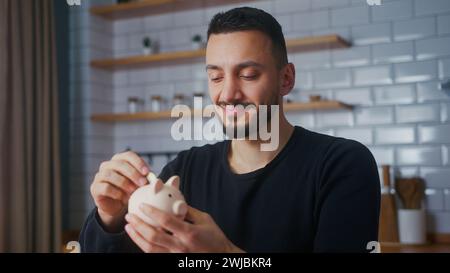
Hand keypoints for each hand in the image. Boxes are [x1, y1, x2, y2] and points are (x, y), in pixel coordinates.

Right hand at [90, 151, 149, 231]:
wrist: (116, 207)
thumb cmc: (130, 191)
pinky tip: (123, 198)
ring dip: (124, 183)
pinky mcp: (95, 188)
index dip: (138, 162)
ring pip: (110, 175)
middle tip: (143, 184)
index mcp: (119, 160)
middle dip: (133, 173)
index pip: (128, 155)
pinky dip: (116, 193)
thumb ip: (146, 180)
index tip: (147, 172)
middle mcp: (107, 165)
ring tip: (133, 192)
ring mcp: (99, 176)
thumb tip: (157, 180)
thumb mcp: (140, 184)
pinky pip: (105, 188)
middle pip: (120, 164)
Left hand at [125, 204, 243, 252]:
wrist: (221, 257)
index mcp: (189, 233)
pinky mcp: (172, 261)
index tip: (142, 205)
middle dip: (138, 225)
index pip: (166, 221)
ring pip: (150, 248)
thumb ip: (188, 211)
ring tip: (128, 227)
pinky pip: (154, 254)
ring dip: (136, 237)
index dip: (152, 212)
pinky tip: (138, 238)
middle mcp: (180, 247)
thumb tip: (173, 200)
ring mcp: (175, 256)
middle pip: (153, 236)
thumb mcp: (204, 220)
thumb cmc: (215, 238)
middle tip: (129, 216)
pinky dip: (144, 246)